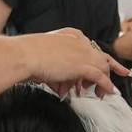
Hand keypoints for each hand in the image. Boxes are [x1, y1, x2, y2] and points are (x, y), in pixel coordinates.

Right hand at [13, 28, 128, 96]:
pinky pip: (100, 77)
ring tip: (100, 95)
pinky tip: (108, 92)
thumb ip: (60, 74)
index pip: (91, 47)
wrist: (22, 56)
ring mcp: (82, 53)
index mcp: (70, 36)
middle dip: (107, 72)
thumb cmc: (27, 57)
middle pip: (101, 57)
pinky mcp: (82, 65)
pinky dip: (106, 85)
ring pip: (102, 67)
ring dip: (103, 83)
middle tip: (106, 86)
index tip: (109, 66)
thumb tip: (63, 87)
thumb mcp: (47, 61)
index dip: (101, 58)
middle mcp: (79, 42)